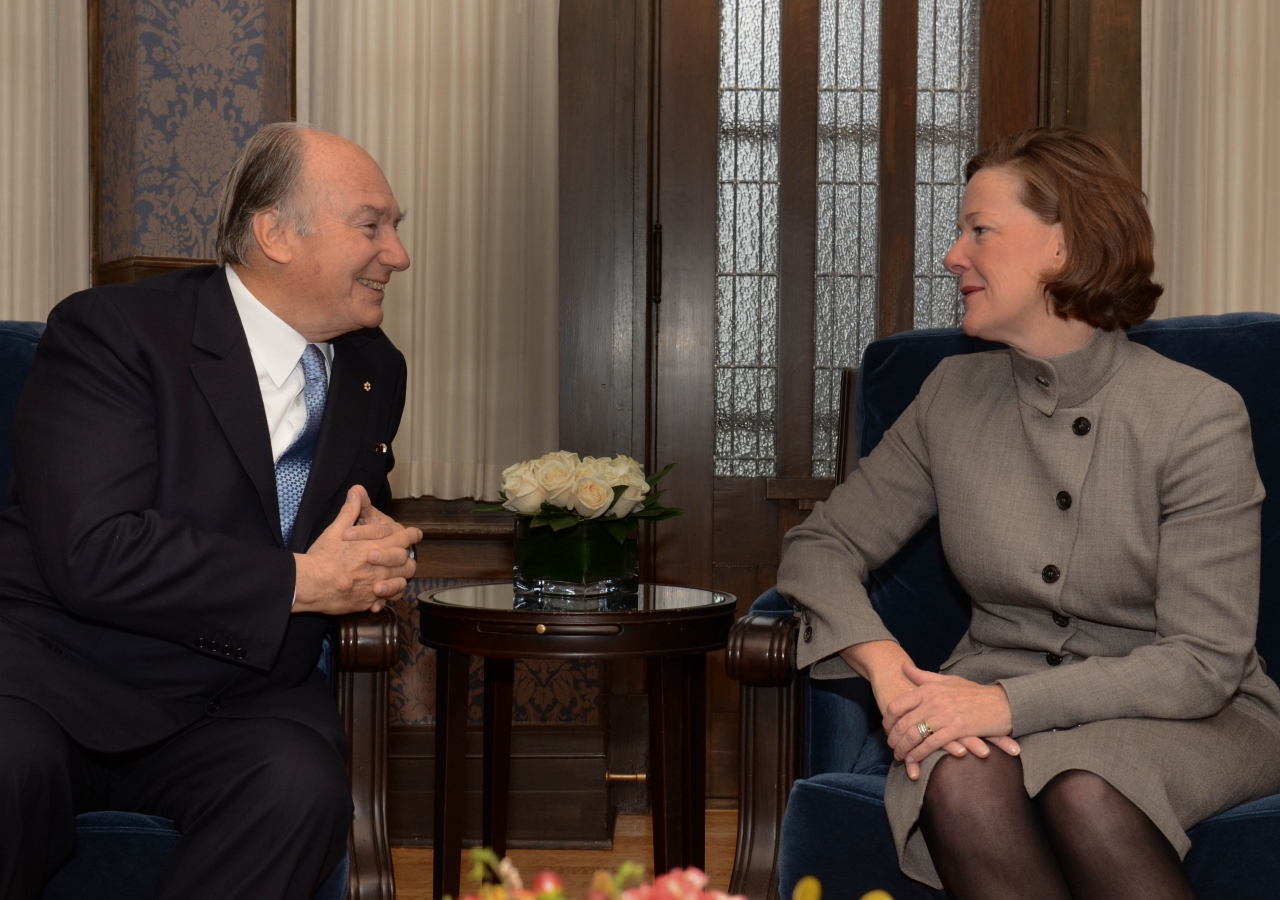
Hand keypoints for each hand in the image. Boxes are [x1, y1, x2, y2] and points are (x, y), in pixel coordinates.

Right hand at [292, 487, 422, 614]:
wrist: (310, 584)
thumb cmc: (322, 557)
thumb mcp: (335, 530)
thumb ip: (350, 511)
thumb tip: (357, 490)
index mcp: (376, 548)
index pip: (403, 540)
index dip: (411, 535)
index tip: (416, 534)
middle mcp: (381, 569)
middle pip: (407, 564)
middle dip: (407, 559)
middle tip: (405, 556)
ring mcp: (376, 587)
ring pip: (400, 584)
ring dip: (399, 579)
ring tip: (394, 576)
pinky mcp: (367, 603)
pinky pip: (385, 602)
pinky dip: (385, 598)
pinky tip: (378, 595)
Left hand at [841, 641, 1012, 780]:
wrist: (1003, 703)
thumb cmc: (975, 692)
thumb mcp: (947, 680)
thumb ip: (923, 676)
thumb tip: (902, 667)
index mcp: (929, 688)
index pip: (897, 705)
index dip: (888, 720)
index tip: (887, 730)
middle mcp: (933, 701)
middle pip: (903, 723)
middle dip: (894, 739)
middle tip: (892, 748)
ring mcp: (944, 715)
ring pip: (914, 735)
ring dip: (903, 750)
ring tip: (900, 757)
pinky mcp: (956, 729)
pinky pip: (931, 745)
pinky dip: (919, 755)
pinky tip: (914, 762)